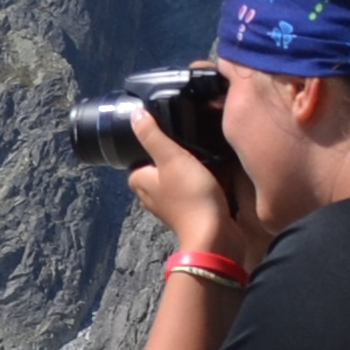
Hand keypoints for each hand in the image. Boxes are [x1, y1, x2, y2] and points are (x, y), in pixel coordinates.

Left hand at [126, 103, 264, 262]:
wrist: (215, 234)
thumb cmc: (190, 194)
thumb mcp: (171, 158)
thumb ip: (152, 136)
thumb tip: (133, 115)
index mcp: (140, 183)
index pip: (135, 164)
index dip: (145, 151)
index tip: (163, 138)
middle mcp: (151, 198)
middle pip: (154, 175)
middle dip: (166, 162)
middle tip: (185, 144)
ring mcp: (171, 209)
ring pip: (172, 186)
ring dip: (183, 175)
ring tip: (200, 157)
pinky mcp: (190, 215)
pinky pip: (189, 196)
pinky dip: (196, 187)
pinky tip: (211, 177)